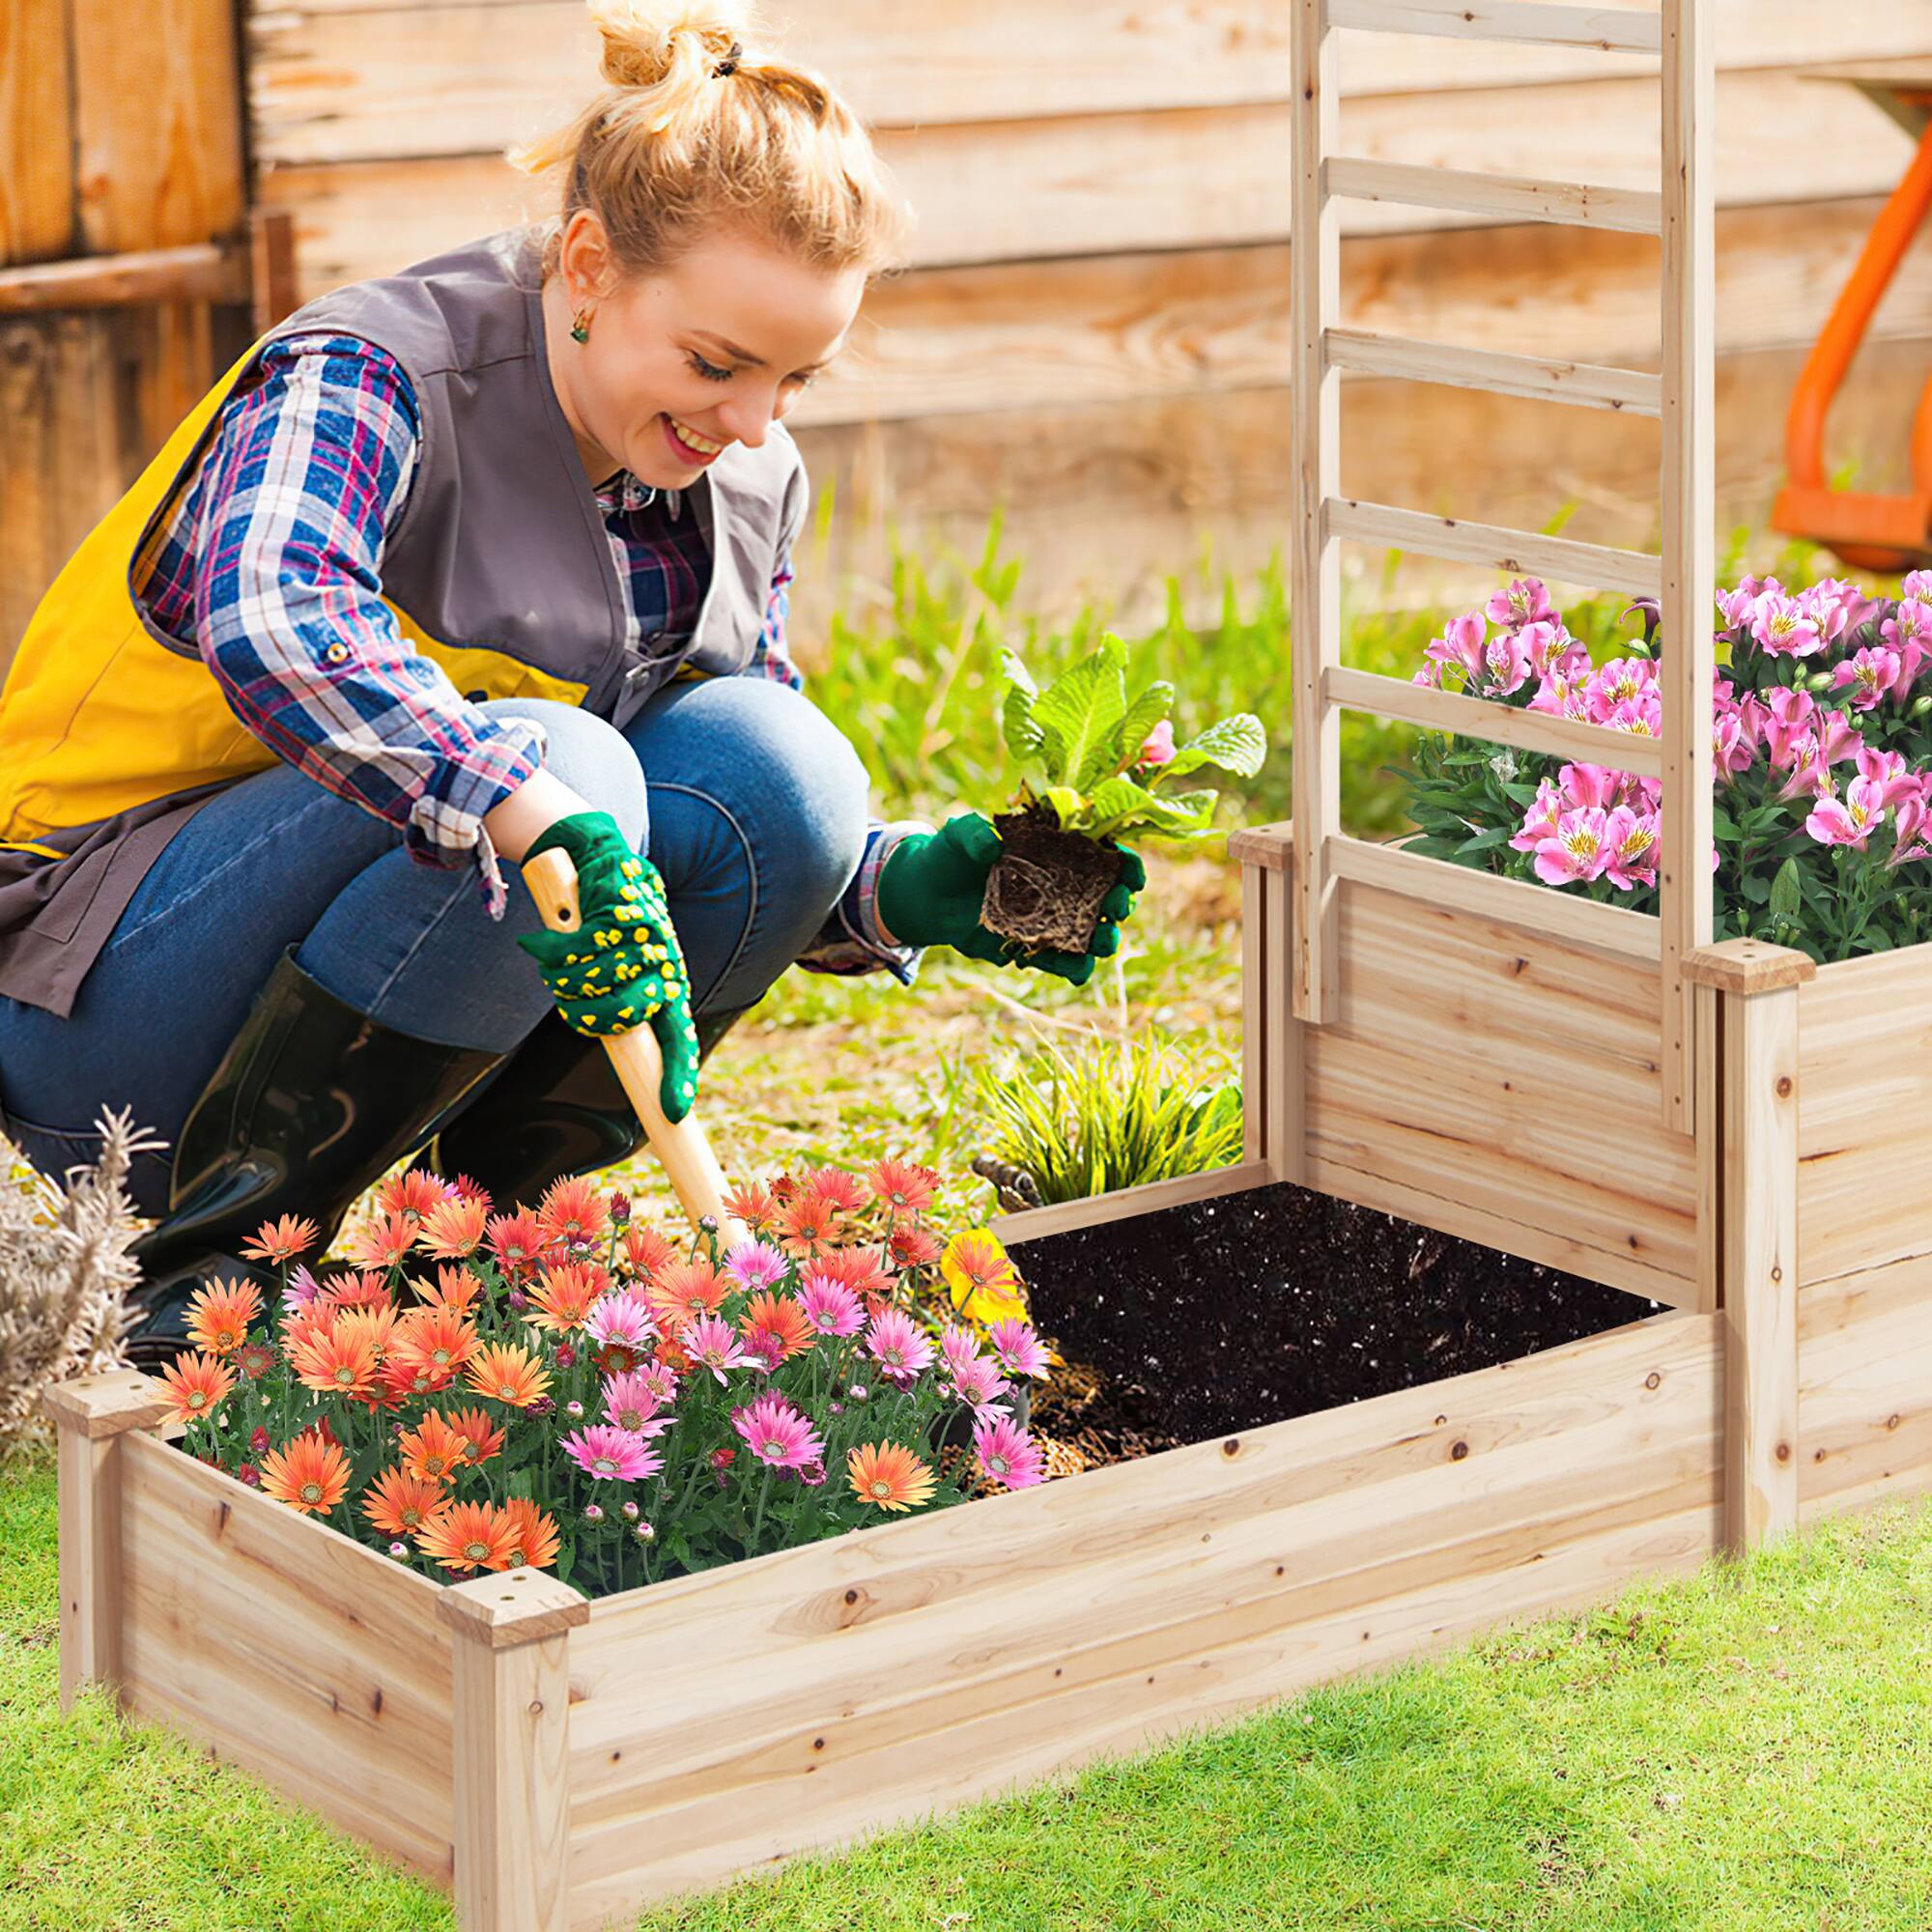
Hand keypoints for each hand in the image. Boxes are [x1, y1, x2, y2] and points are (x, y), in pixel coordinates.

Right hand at [512, 811, 701, 1122]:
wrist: (594, 854)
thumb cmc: (605, 919)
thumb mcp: (617, 964)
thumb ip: (616, 1001)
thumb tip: (611, 1040)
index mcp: (667, 983)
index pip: (679, 1037)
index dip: (677, 1077)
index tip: (674, 1113)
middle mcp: (665, 963)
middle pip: (621, 1018)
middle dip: (586, 1014)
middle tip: (569, 995)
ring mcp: (647, 938)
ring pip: (591, 986)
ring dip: (563, 977)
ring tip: (561, 956)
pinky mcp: (620, 912)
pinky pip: (575, 953)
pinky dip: (553, 951)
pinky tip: (553, 935)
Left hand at [875, 812, 1145, 985]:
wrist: (926, 894)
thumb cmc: (951, 854)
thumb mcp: (958, 835)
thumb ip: (973, 833)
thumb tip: (990, 846)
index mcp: (1057, 850)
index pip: (1104, 853)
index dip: (1125, 862)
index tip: (1131, 871)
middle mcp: (1063, 885)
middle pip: (1108, 895)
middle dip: (1122, 901)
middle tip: (1117, 905)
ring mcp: (1051, 918)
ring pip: (1091, 932)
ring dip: (1104, 938)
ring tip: (1105, 941)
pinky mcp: (1033, 946)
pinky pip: (1061, 962)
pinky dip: (1074, 968)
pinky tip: (1080, 970)